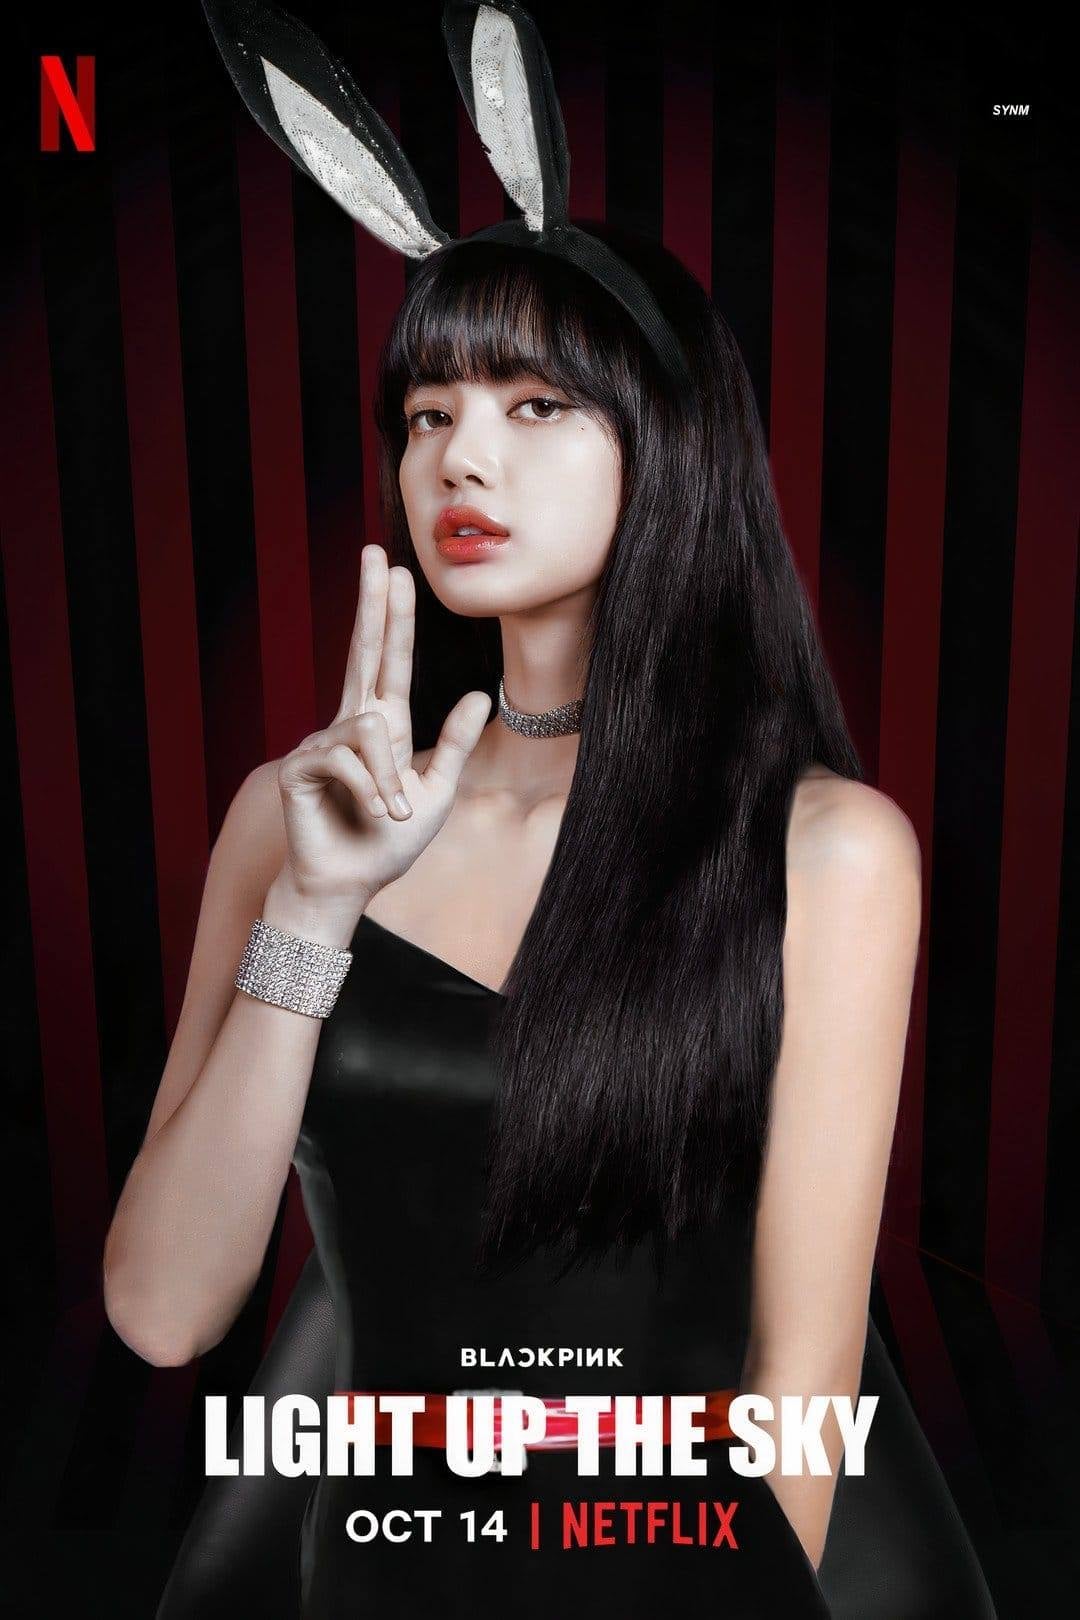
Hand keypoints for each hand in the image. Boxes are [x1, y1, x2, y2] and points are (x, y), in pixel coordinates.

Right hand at [275, 544, 490, 906]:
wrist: (348, 886)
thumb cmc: (387, 844)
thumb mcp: (436, 793)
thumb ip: (454, 744)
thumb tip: (480, 693)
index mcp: (383, 726)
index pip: (389, 660)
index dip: (392, 615)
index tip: (394, 570)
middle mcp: (350, 724)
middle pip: (362, 651)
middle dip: (371, 604)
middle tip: (374, 553)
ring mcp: (321, 742)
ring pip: (367, 729)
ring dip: (389, 779)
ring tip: (395, 815)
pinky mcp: (300, 766)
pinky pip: (347, 760)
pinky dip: (371, 790)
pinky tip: (375, 814)